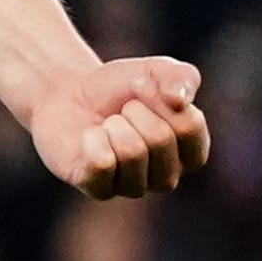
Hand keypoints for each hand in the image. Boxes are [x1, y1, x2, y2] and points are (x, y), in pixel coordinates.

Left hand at [24, 56, 208, 199]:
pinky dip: (91, 139)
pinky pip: (101, 164)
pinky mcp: (99, 189)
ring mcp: (134, 187)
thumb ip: (181, 77)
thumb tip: (178, 100)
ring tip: (107, 123)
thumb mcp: (157, 71)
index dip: (160, 97)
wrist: (70, 96)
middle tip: (121, 109)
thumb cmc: (121, 89)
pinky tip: (89, 138)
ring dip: (114, 125)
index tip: (142, 84)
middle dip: (134, 110)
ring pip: (131, 152)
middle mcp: (167, 177)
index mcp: (191, 152)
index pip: (189, 127)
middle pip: (160, 139)